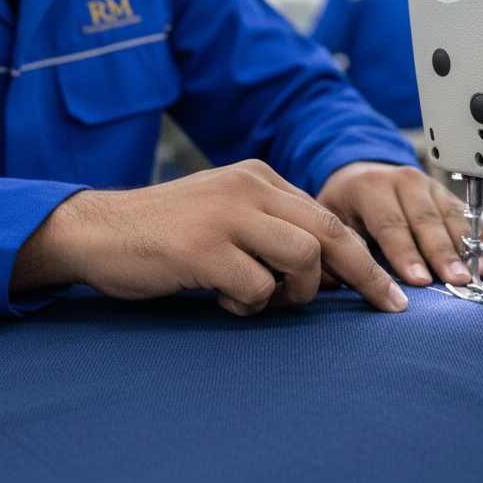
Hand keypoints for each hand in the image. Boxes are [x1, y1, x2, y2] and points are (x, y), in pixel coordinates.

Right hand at [12, 160, 408, 316]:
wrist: (95, 230)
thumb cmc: (164, 232)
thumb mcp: (225, 213)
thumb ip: (271, 229)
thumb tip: (328, 271)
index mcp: (259, 177)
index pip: (329, 217)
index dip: (362, 257)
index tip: (385, 288)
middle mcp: (250, 187)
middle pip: (332, 233)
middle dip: (366, 275)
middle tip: (388, 305)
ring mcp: (227, 215)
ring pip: (304, 258)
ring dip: (295, 294)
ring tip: (265, 301)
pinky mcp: (204, 248)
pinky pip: (257, 287)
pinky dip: (250, 306)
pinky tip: (226, 303)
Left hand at [317, 162, 482, 287]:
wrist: (358, 175)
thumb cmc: (344, 204)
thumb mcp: (329, 220)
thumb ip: (338, 246)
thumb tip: (340, 280)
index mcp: (370, 187)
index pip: (390, 224)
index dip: (406, 254)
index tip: (420, 280)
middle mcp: (403, 181)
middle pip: (427, 220)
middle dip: (445, 253)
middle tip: (459, 279)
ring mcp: (428, 185)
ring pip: (452, 216)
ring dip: (469, 246)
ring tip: (479, 272)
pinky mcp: (445, 194)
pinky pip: (468, 215)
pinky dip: (482, 237)